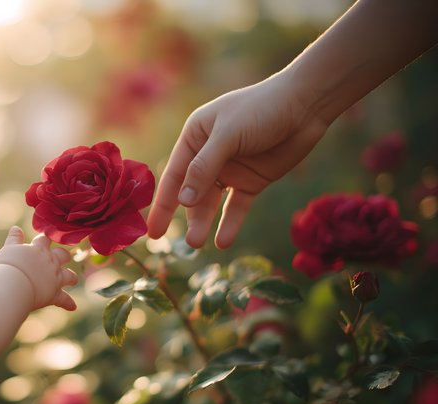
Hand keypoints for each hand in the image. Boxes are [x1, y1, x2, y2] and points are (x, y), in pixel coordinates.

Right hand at [0, 226, 77, 310]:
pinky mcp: (54, 294)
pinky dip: (68, 303)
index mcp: (38, 249)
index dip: (47, 237)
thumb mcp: (9, 249)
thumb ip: (14, 238)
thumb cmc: (8, 266)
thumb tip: (16, 227)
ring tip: (73, 280)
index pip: (46, 238)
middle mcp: (50, 261)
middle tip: (63, 257)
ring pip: (69, 276)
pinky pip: (64, 299)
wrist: (12, 285)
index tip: (48, 237)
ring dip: (71, 278)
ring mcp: (55, 278)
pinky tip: (72, 307)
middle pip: (63, 255)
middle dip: (63, 256)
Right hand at [146, 73, 327, 248]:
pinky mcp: (251, 182)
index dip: (162, 203)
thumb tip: (183, 201)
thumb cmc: (261, 109)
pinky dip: (229, 223)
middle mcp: (207, 155)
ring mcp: (229, 170)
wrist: (306, 105)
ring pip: (211, 203)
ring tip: (198, 244)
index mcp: (194, 137)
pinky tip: (223, 241)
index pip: (174, 175)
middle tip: (172, 242)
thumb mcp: (228, 135)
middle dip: (183, 217)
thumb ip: (204, 167)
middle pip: (189, 192)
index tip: (153, 230)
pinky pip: (235, 206)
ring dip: (204, 222)